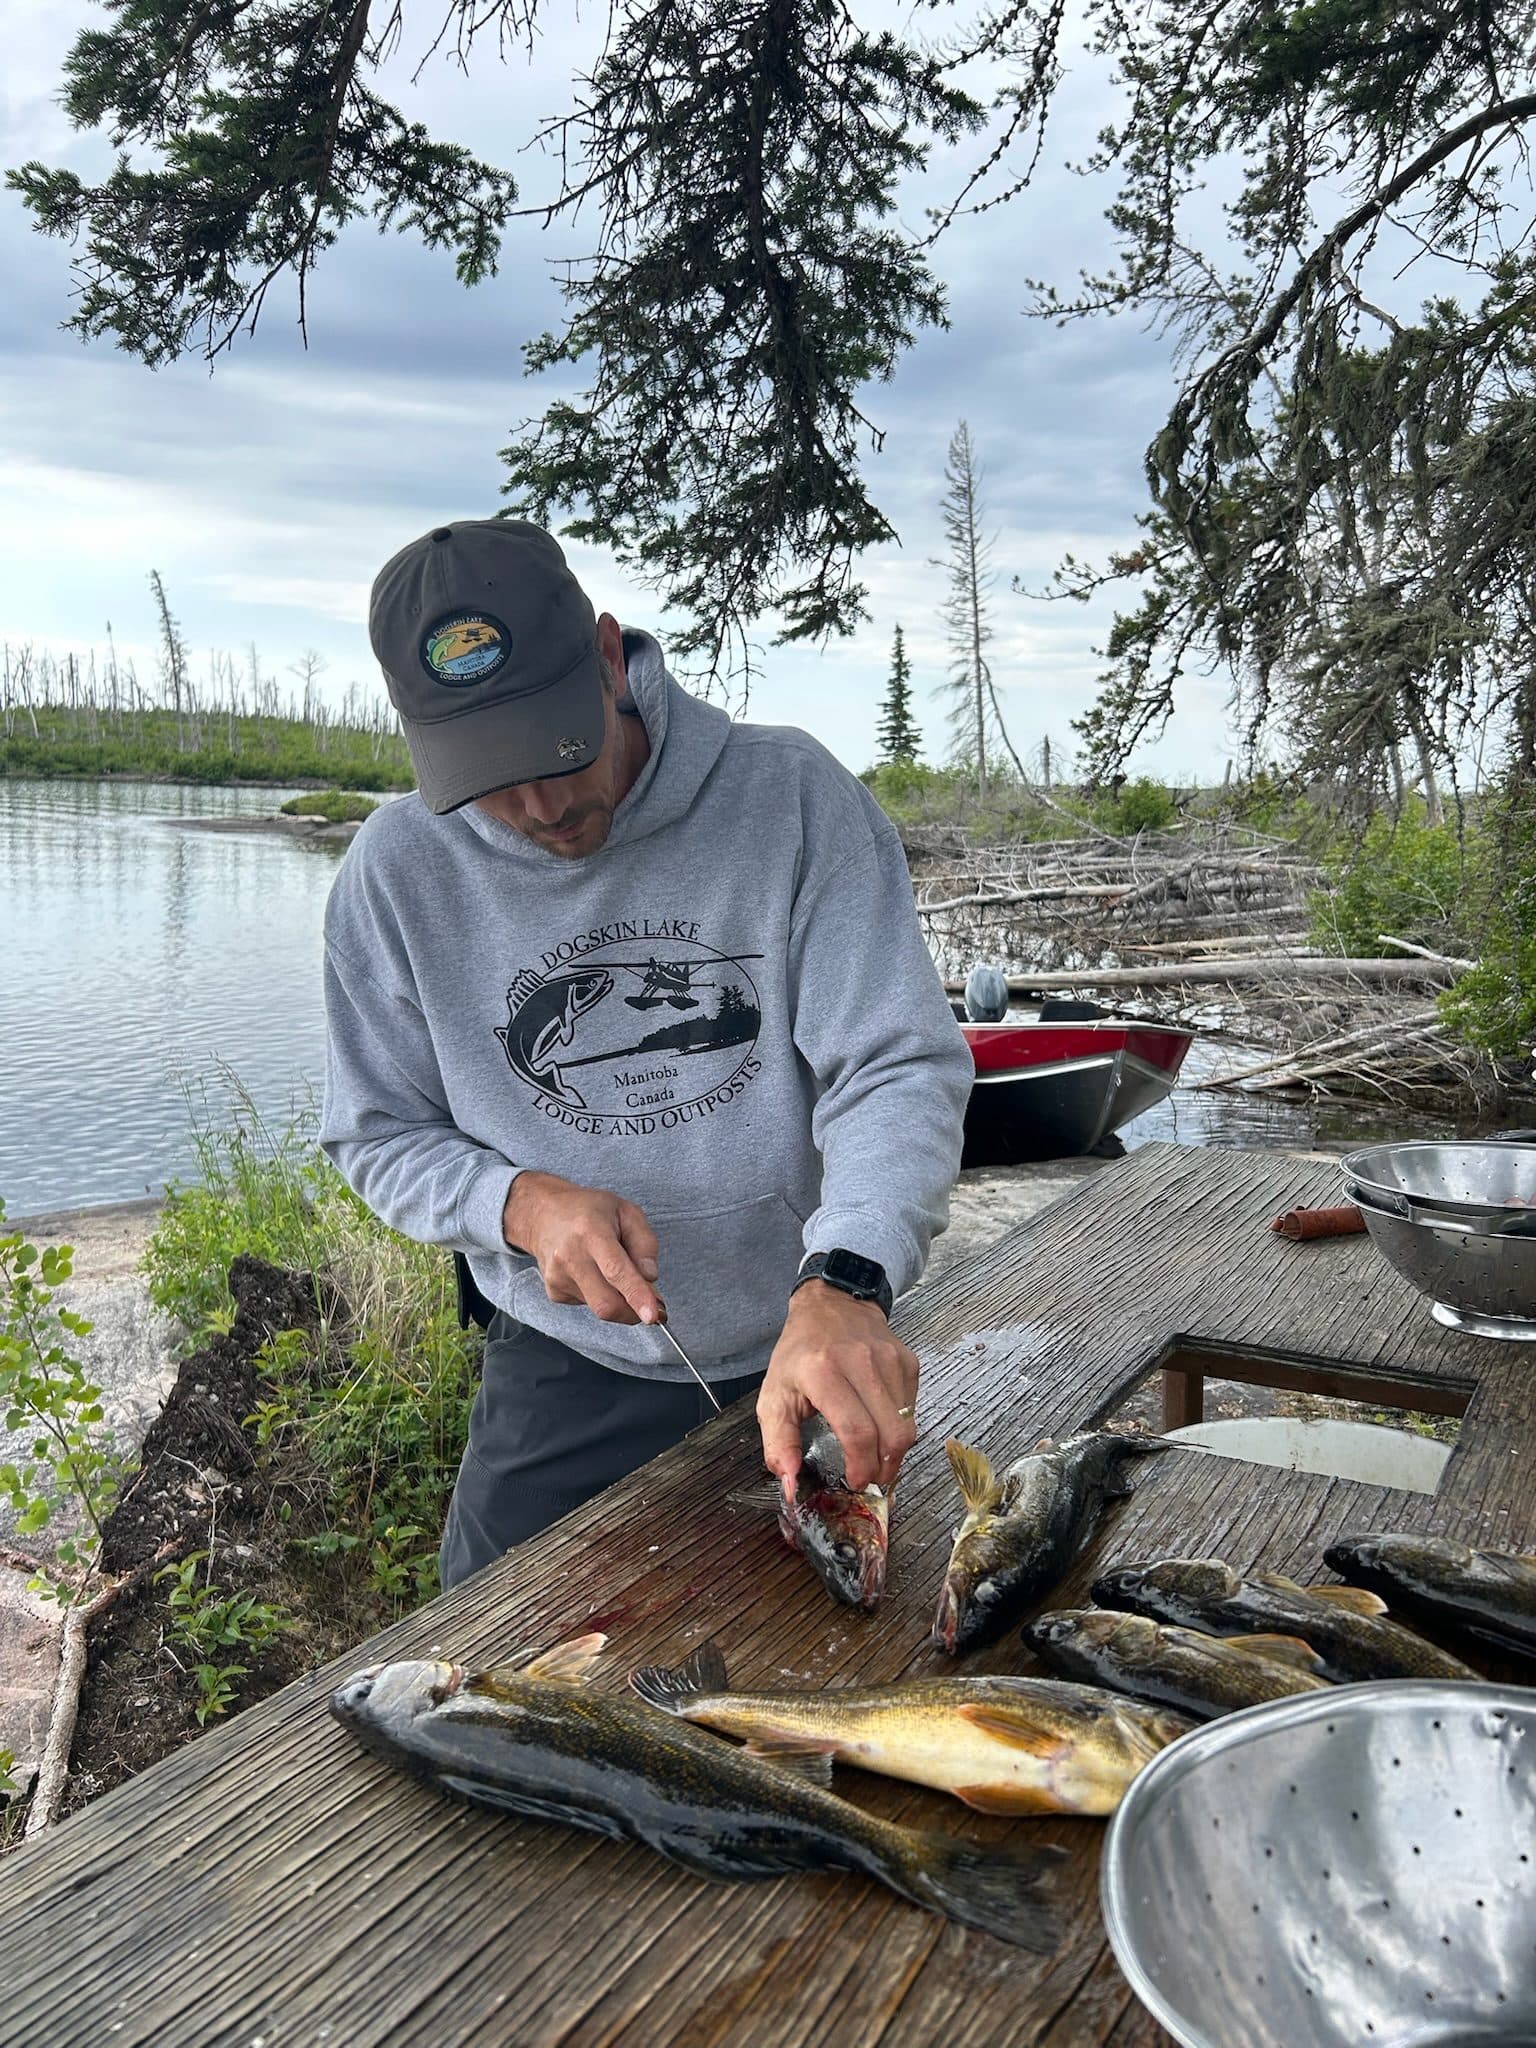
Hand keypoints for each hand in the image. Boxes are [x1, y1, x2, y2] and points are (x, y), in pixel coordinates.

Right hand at [502, 1171, 662, 1325]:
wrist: (543, 1215)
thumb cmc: (590, 1211)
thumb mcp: (626, 1212)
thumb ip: (645, 1243)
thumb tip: (650, 1277)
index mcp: (591, 1232)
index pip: (616, 1271)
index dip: (636, 1295)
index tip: (652, 1316)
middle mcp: (570, 1257)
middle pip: (607, 1304)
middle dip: (634, 1312)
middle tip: (650, 1303)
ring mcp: (558, 1278)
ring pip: (600, 1307)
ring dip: (617, 1298)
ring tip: (610, 1268)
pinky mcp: (554, 1292)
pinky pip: (588, 1304)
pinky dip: (600, 1294)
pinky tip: (592, 1272)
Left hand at [756, 1281, 918, 1496]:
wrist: (831, 1304)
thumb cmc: (800, 1353)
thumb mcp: (774, 1396)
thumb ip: (779, 1444)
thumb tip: (791, 1486)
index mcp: (824, 1373)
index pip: (857, 1431)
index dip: (861, 1466)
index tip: (855, 1481)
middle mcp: (861, 1363)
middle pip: (891, 1433)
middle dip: (884, 1467)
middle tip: (870, 1477)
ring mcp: (890, 1359)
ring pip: (907, 1424)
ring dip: (895, 1451)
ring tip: (876, 1456)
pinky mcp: (908, 1360)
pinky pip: (912, 1408)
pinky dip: (900, 1425)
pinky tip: (882, 1424)